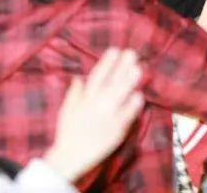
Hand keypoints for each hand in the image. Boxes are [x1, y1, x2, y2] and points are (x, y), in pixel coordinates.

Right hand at [43, 48, 144, 181]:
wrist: (70, 157)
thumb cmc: (68, 133)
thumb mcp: (66, 110)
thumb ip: (74, 93)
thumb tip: (79, 78)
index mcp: (85, 99)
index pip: (97, 76)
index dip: (106, 62)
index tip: (115, 50)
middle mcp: (97, 105)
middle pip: (112, 82)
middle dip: (121, 67)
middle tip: (131, 53)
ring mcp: (108, 117)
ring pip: (120, 95)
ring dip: (129, 81)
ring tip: (138, 68)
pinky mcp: (116, 130)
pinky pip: (127, 115)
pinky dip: (133, 105)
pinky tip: (140, 95)